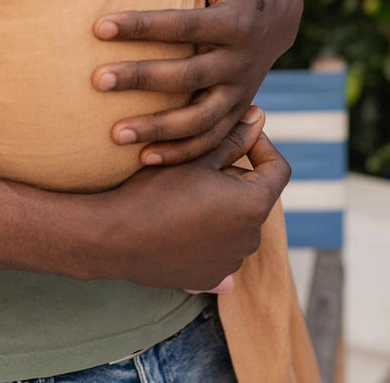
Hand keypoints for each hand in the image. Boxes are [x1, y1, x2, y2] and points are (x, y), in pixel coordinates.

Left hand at [92, 0, 302, 164]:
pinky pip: (209, 142)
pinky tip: (143, 160)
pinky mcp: (235, 113)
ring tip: (114, 136)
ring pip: (199, 121)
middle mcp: (240, 62)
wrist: (282, 16)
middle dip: (141, 79)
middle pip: (187, 76)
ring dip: (158, 130)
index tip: (97, 27)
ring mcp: (239, 93)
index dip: (141, 26)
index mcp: (235, 22)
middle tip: (95, 81)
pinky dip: (180, 154)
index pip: (182, 24)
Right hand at [103, 107, 288, 290]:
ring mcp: (231, 262)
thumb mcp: (194, 157)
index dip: (261, 145)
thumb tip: (259, 115)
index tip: (235, 133)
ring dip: (217, 206)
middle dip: (230, 177)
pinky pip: (217, 250)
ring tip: (180, 192)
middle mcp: (251, 238)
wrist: (115, 236)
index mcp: (253, 204)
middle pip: (251, 196)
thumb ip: (233, 137)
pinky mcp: (211, 278)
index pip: (277, 169)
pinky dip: (204, 236)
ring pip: (234, 222)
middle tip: (193, 161)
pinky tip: (178, 226)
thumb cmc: (154, 191)